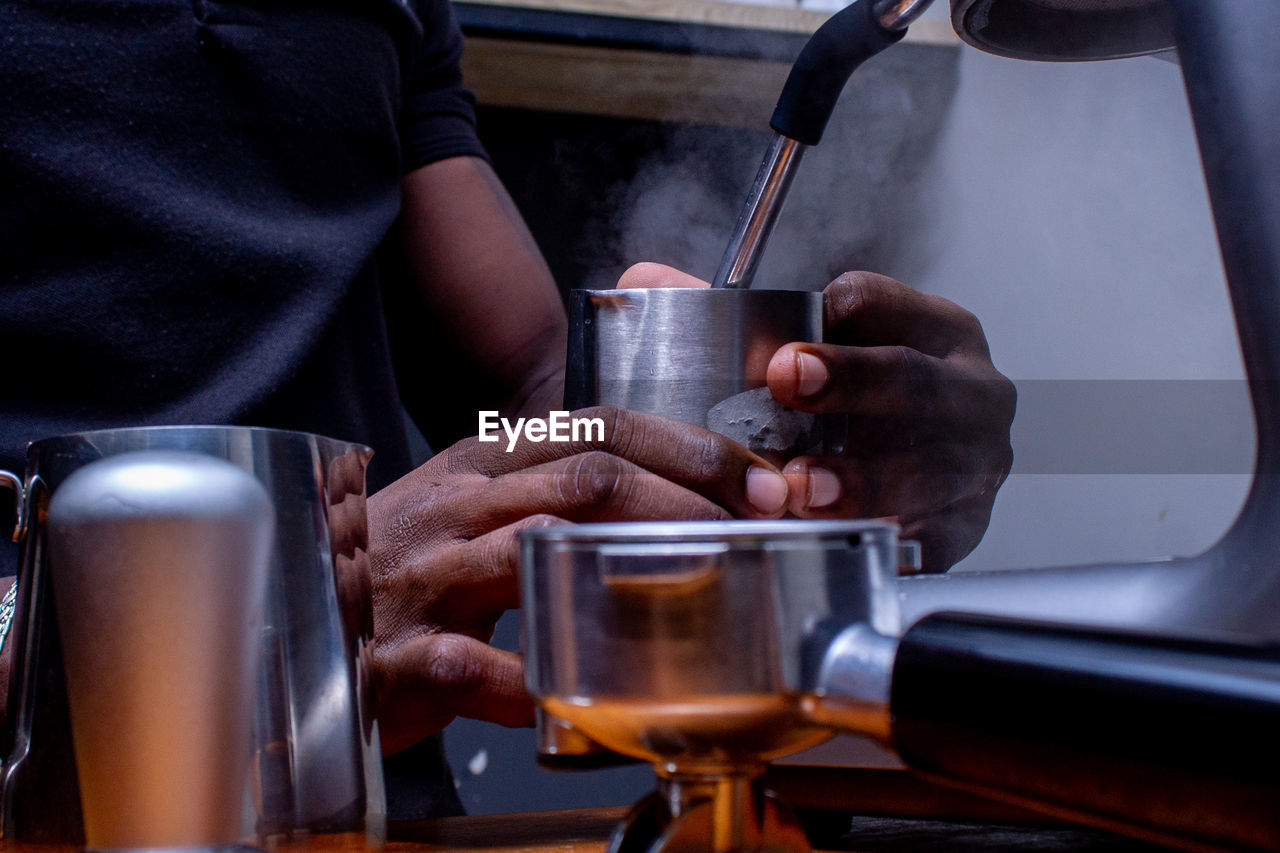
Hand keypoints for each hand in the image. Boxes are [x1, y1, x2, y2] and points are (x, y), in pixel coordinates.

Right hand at [366, 407, 789, 753]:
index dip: (688, 450)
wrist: (298, 614)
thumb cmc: (403, 562)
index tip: (752, 479)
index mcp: (483, 462)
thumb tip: (665, 489)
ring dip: (631, 566)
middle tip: (754, 525)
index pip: (598, 427)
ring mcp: (428, 576)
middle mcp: (460, 505)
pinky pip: (473, 663)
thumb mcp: (472, 499)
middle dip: (688, 498)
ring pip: (540, 549)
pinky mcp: (401, 653)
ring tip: (698, 586)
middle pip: (589, 478)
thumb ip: (552, 484)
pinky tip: (574, 689)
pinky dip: (531, 678)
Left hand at [618, 264, 1015, 572]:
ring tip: (798, 486)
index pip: (889, 306)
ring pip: (928, 467)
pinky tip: (834, 535)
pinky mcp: (964, 527)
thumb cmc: (853, 405)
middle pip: (917, 381)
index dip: (840, 314)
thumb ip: (725, 313)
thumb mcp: (811, 348)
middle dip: (852, 380)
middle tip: (786, 383)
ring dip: (860, 477)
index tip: (789, 332)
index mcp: (937, 332)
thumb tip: (644, 281)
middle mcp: (971, 391)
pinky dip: (879, 535)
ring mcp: (974, 463)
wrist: (917, 476)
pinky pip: (930, 536)